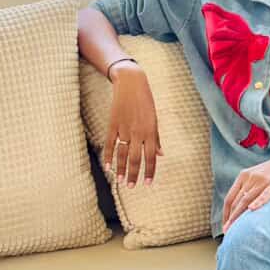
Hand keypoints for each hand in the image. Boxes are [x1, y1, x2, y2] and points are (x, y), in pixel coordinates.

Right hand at [102, 64, 163, 186]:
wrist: (131, 83)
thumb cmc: (146, 101)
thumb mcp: (154, 119)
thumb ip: (156, 138)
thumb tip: (161, 154)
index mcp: (150, 131)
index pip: (150, 157)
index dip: (149, 171)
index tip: (147, 184)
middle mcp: (138, 132)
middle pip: (135, 158)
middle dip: (134, 174)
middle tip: (131, 187)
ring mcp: (124, 128)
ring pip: (122, 153)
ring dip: (121, 169)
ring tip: (120, 181)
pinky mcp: (113, 124)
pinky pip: (110, 143)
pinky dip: (108, 156)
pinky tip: (107, 167)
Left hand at [222, 140, 269, 230]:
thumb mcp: (259, 176)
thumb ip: (250, 188)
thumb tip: (243, 208)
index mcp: (244, 176)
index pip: (230, 198)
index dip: (225, 213)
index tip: (225, 226)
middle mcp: (251, 178)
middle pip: (236, 201)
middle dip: (230, 218)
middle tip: (227, 232)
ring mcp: (263, 180)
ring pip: (247, 200)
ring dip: (238, 216)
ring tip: (233, 229)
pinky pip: (265, 194)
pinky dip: (258, 202)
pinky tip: (252, 210)